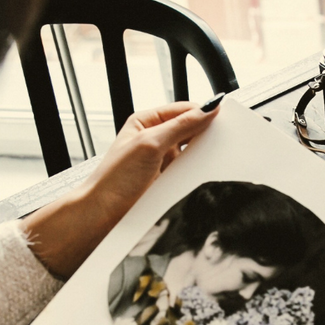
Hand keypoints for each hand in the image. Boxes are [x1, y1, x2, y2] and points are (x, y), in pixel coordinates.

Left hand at [26, 98, 219, 277]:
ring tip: (209, 159)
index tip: (221, 119)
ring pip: (191, 152)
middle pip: (189, 130)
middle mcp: (154, 139)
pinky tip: (201, 174)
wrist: (103, 215)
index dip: (202, 113)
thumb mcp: (150, 143)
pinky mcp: (167, 180)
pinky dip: (196, 172)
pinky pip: (189, 171)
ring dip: (201, 155)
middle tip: (221, 140)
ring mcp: (161, 161)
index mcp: (146, 122)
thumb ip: (181, 125)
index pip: (183, 110)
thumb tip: (208, 109)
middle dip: (204, 135)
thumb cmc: (115, 178)